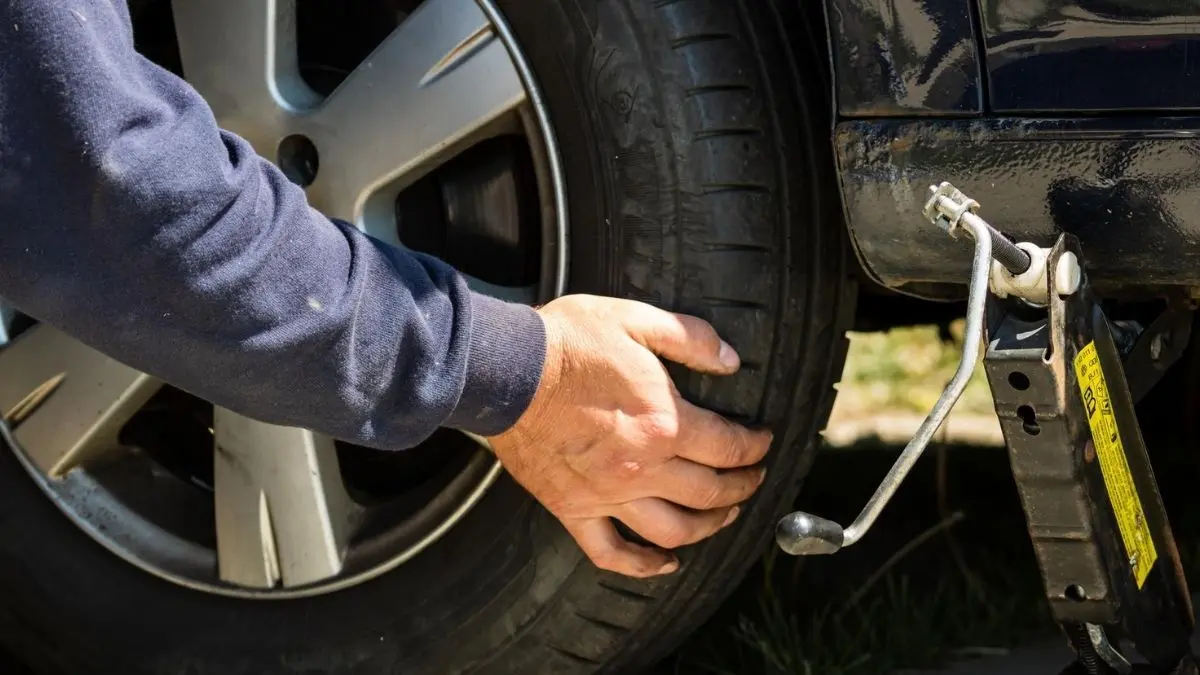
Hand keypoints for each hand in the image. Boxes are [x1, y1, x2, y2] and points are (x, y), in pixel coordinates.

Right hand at [486, 295, 771, 577]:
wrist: (504, 370)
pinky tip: (665, 564)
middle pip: (711, 493)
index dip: (755, 446)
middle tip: (753, 477)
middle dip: (744, 487)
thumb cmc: (567, 343)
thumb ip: (690, 338)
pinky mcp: (573, 509)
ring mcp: (607, 495)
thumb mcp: (635, 320)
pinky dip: (642, 566)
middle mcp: (642, 468)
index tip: (762, 440)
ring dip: (709, 528)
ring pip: (673, 531)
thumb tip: (730, 360)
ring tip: (724, 516)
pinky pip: (612, 553)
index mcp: (664, 423)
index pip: (729, 447)